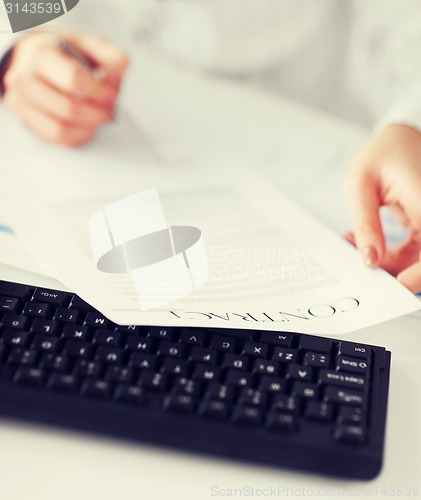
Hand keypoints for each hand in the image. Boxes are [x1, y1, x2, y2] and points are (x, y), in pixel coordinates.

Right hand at [2, 31, 128, 146]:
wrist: (36, 59)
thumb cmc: (64, 54)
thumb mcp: (90, 46)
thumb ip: (110, 57)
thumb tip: (117, 75)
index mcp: (42, 55)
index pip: (74, 80)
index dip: (100, 92)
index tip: (111, 95)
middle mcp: (26, 79)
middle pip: (69, 109)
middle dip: (97, 113)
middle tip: (108, 110)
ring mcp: (23, 102)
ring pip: (62, 128)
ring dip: (89, 126)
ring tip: (98, 117)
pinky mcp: (28, 121)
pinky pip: (58, 138)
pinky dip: (79, 136)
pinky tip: (87, 126)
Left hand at [345, 124, 420, 292]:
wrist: (399, 139)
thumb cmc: (381, 155)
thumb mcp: (360, 185)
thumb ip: (365, 223)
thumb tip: (370, 260)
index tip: (399, 284)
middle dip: (400, 273)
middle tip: (365, 270)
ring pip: (420, 261)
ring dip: (389, 265)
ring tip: (354, 247)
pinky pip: (414, 254)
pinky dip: (390, 257)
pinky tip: (365, 245)